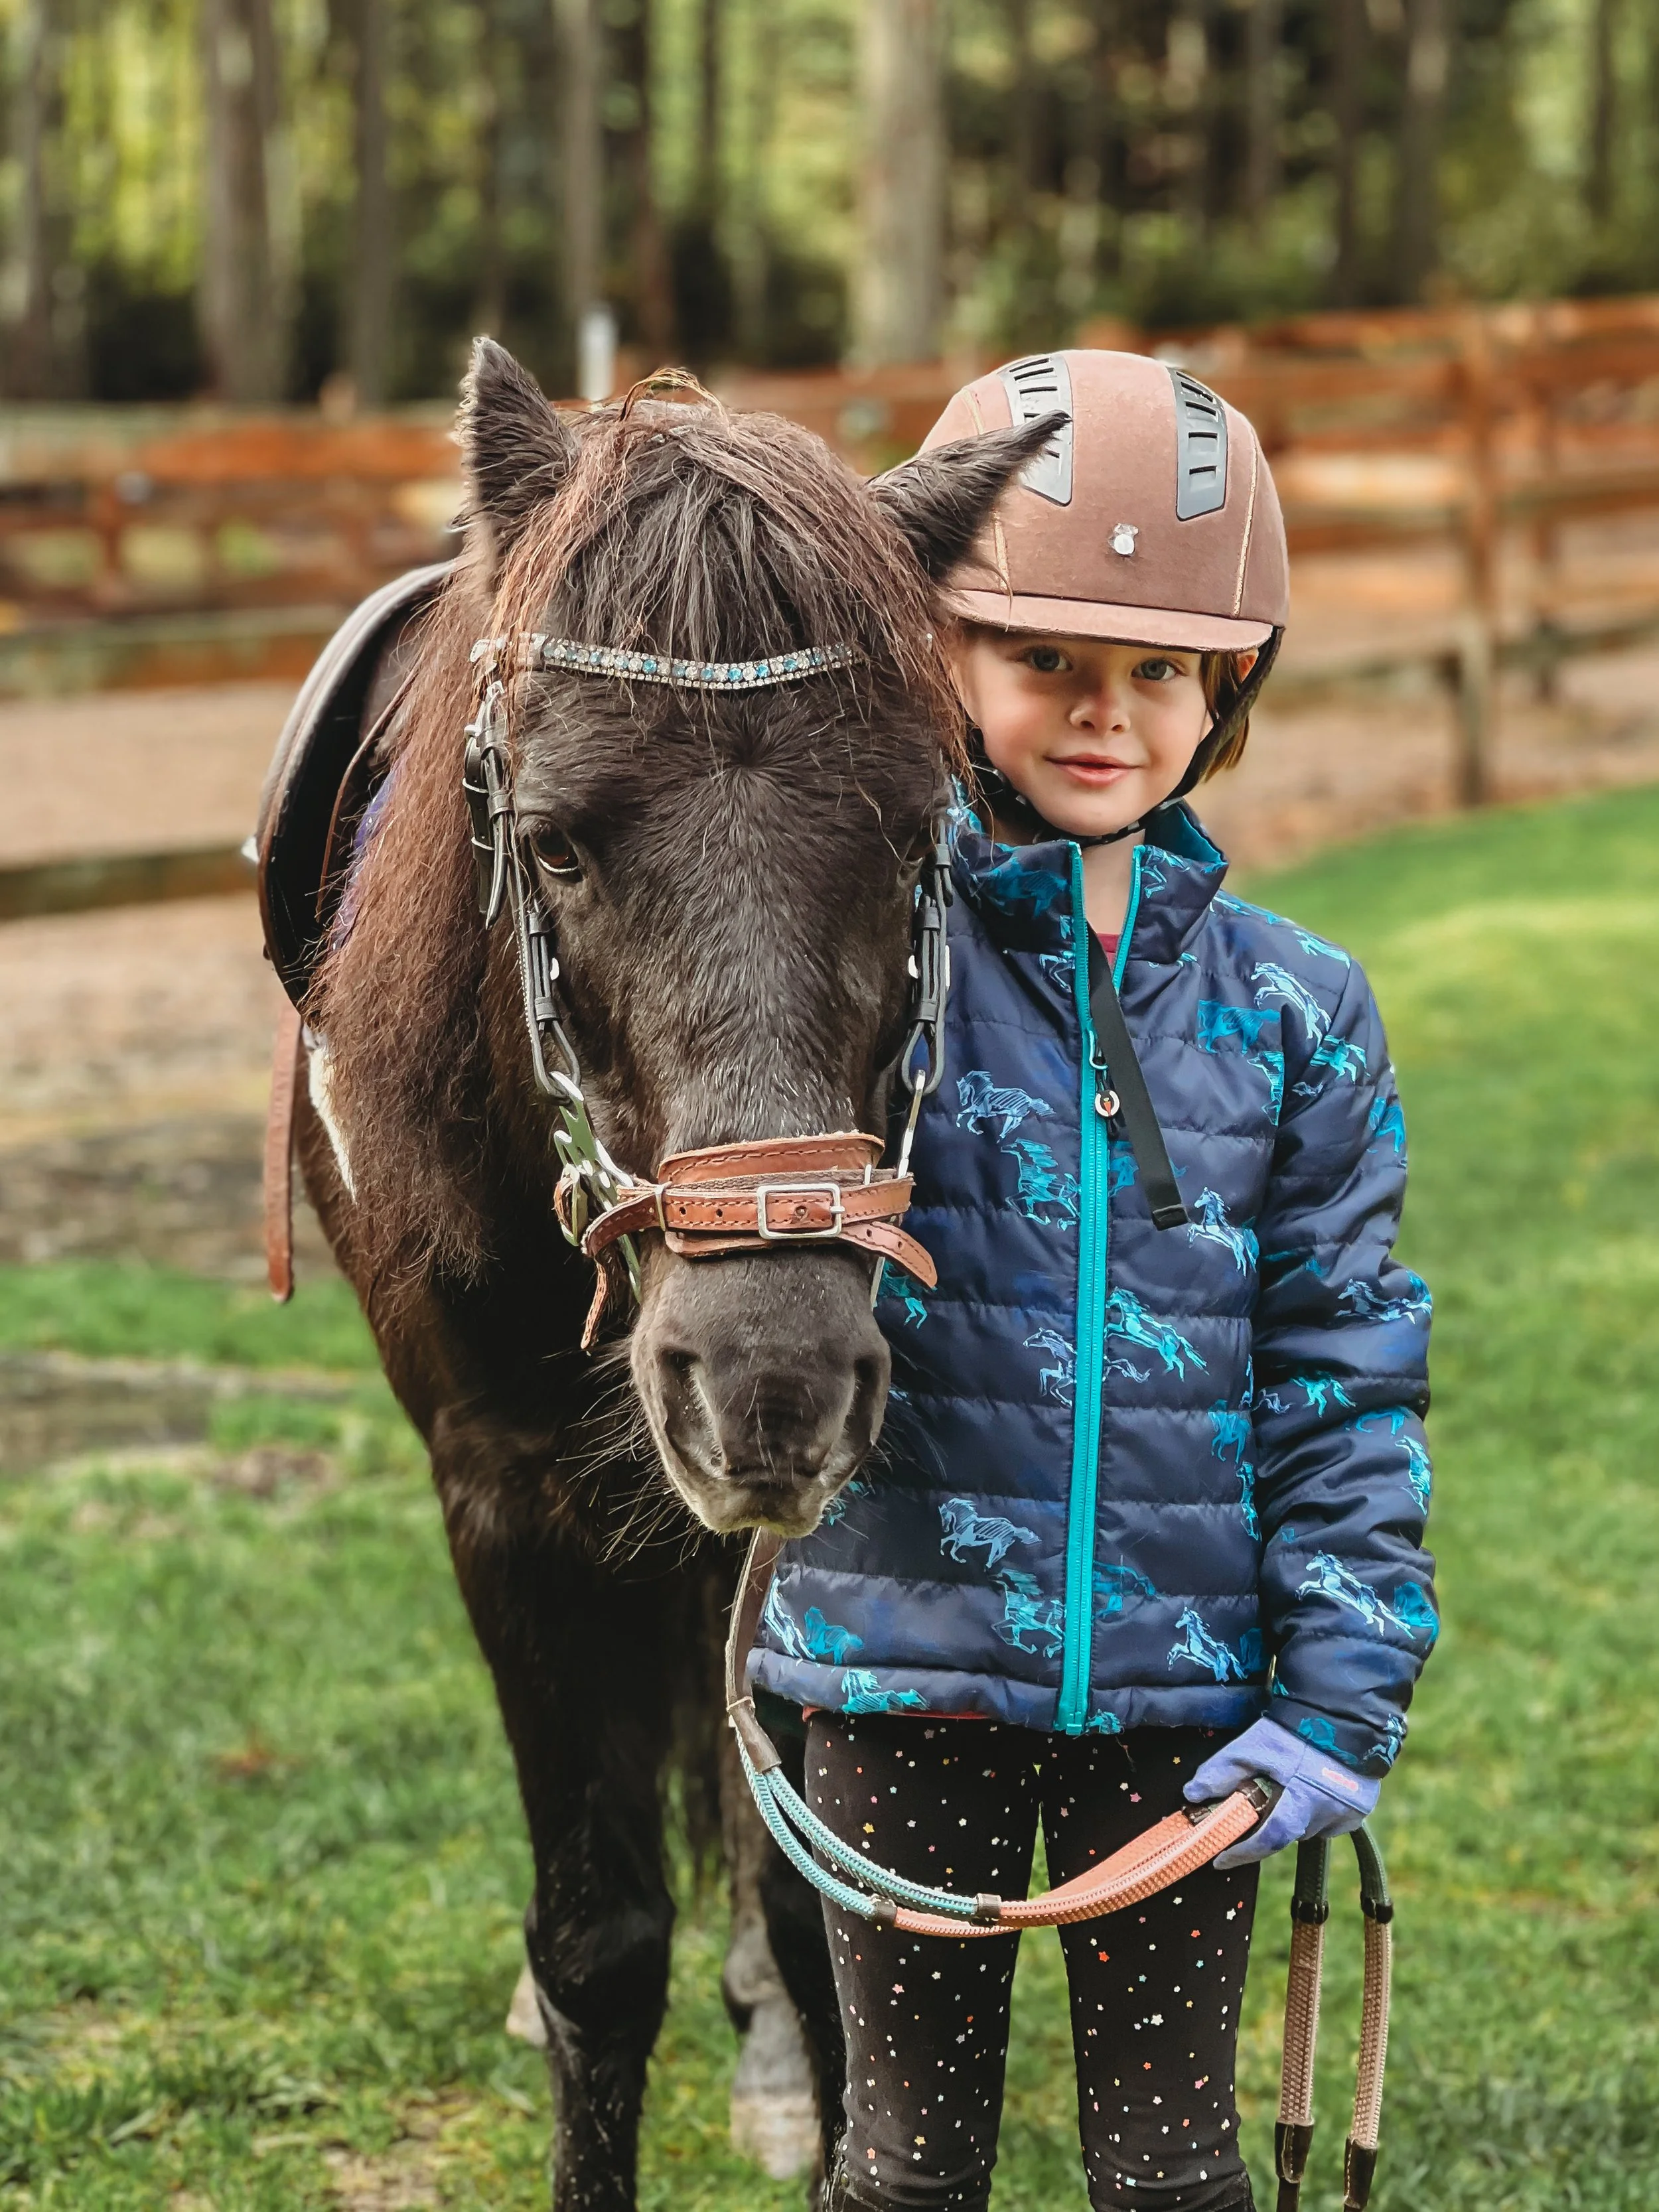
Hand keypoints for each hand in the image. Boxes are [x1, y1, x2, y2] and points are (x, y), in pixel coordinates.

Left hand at [1184, 1715, 1378, 1869]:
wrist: (1341, 1711)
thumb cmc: (1294, 1729)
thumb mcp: (1252, 1746)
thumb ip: (1221, 1771)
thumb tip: (1191, 1795)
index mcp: (1302, 1798)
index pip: (1270, 1838)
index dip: (1244, 1852)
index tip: (1220, 1860)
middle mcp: (1329, 1811)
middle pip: (1288, 1833)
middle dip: (1268, 1826)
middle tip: (1256, 1807)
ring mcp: (1348, 1812)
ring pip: (1309, 1829)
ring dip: (1294, 1818)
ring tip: (1286, 1789)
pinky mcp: (1361, 1809)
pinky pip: (1330, 1823)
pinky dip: (1316, 1814)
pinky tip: (1310, 1790)